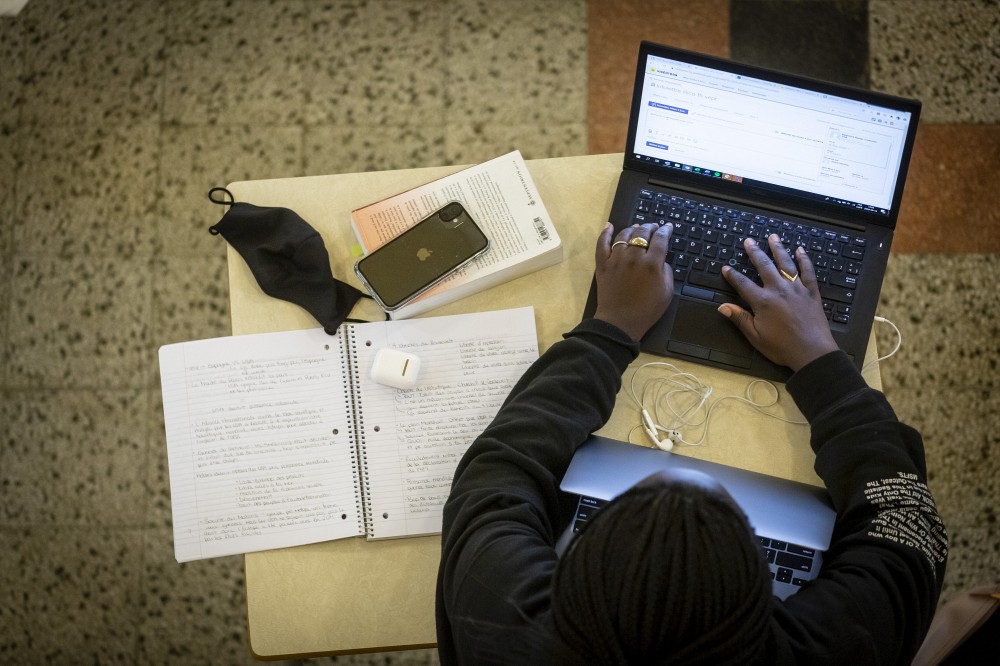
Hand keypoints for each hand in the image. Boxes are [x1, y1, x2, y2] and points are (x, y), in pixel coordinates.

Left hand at [593, 223, 673, 340]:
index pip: (660, 239)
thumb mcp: (667, 292)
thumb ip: (666, 271)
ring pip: (624, 235)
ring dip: (632, 229)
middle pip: (642, 233)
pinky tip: (609, 226)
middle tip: (654, 227)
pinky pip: (602, 244)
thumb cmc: (647, 310)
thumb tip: (660, 259)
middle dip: (650, 227)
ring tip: (637, 227)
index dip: (665, 230)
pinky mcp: (602, 265)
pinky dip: (605, 233)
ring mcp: (616, 259)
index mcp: (652, 264)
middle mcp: (634, 257)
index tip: (667, 227)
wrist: (620, 323)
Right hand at [719, 234, 837, 371]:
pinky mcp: (811, 292)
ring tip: (773, 237)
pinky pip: (808, 271)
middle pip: (764, 266)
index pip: (743, 284)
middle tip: (748, 241)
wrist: (812, 352)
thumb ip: (740, 318)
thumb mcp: (755, 336)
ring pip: (786, 263)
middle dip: (755, 252)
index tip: (726, 267)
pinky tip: (800, 250)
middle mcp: (779, 290)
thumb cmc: (781, 347)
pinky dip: (804, 260)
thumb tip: (722, 306)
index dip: (733, 275)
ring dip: (778, 249)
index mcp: (763, 301)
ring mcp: (797, 289)